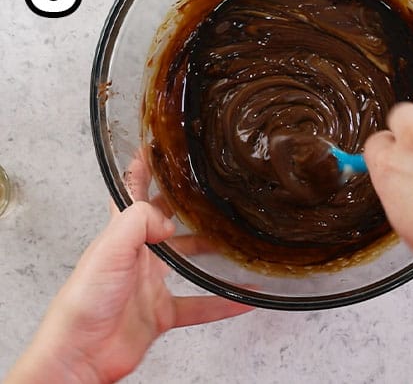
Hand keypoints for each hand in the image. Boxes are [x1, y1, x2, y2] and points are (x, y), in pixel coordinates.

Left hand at [9, 161, 250, 383]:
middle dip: (188, 208)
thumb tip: (169, 219)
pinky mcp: (161, 314)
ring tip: (239, 242)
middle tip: (214, 193)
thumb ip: (138, 222)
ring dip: (214, 254)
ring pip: (190, 262)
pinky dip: (224, 302)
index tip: (157, 147)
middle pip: (167, 224)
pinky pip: (201, 305)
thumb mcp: (109, 250)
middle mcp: (138, 257)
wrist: (79, 355)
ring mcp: (150, 286)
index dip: (143, 169)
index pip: (132, 193)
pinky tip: (245, 298)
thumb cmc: (83, 304)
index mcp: (121, 236)